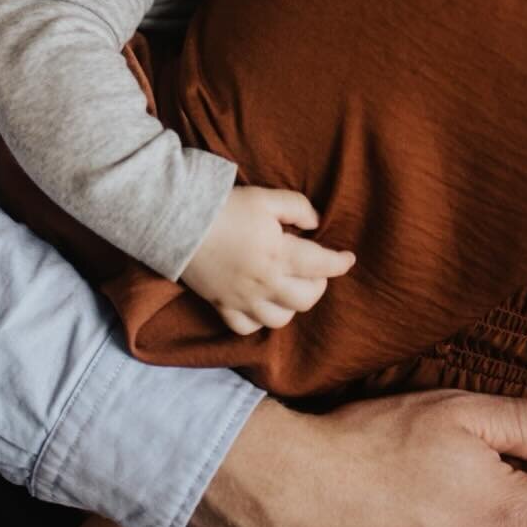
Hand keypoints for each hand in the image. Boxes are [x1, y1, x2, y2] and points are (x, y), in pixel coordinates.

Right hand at [181, 187, 355, 333]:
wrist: (177, 223)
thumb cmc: (225, 208)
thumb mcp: (266, 198)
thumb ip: (297, 208)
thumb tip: (315, 223)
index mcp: (279, 255)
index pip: (323, 266)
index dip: (340, 262)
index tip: (348, 258)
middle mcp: (265, 284)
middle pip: (307, 299)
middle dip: (318, 284)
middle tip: (314, 269)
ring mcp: (243, 300)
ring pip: (281, 319)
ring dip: (291, 305)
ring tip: (289, 286)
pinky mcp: (222, 306)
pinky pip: (246, 328)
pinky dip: (258, 320)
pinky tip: (261, 303)